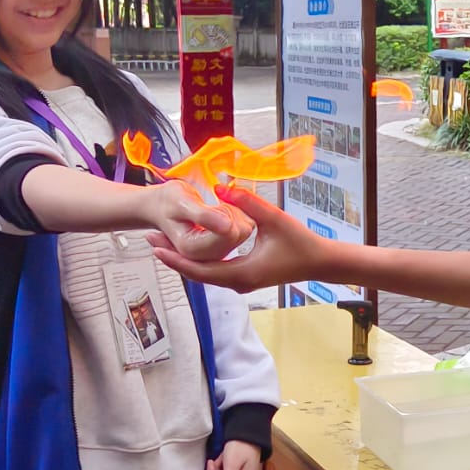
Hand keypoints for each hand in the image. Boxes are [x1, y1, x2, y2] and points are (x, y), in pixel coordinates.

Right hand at [147, 180, 254, 262]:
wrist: (160, 207)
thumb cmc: (168, 203)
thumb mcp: (181, 201)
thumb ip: (204, 216)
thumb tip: (228, 227)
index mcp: (193, 250)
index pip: (230, 233)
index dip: (225, 212)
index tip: (210, 205)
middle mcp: (206, 257)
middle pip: (240, 232)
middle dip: (229, 212)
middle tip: (207, 207)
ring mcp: (217, 253)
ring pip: (245, 228)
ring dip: (231, 212)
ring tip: (209, 211)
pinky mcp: (224, 246)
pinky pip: (245, 226)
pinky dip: (234, 214)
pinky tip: (217, 214)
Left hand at [150, 185, 324, 289]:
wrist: (319, 262)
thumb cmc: (300, 242)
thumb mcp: (274, 219)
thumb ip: (247, 202)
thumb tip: (221, 187)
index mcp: (241, 273)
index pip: (198, 270)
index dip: (174, 258)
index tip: (154, 246)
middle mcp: (237, 282)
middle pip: (196, 274)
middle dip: (172, 257)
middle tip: (150, 239)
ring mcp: (241, 282)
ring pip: (204, 274)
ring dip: (184, 259)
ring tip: (163, 243)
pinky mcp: (245, 278)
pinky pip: (215, 272)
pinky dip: (198, 261)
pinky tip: (190, 247)